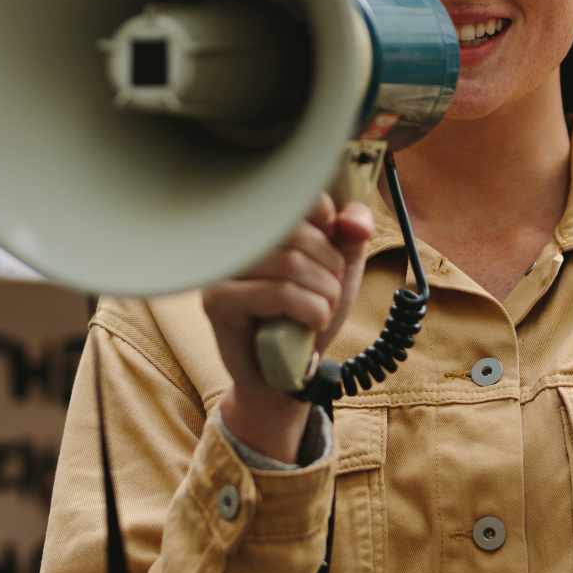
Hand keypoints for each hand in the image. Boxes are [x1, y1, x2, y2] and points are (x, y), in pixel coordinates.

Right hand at [203, 196, 373, 460]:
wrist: (287, 374)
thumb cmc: (307, 315)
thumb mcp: (338, 268)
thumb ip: (349, 235)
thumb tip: (354, 222)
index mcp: (259, 222)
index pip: (298, 199)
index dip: (329, 225)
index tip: (332, 253)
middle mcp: (233, 238)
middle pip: (298, 233)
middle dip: (330, 267)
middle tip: (329, 293)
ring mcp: (220, 269)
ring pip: (291, 264)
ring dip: (324, 293)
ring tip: (320, 312)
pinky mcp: (217, 302)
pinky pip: (279, 294)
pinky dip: (311, 311)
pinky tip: (311, 325)